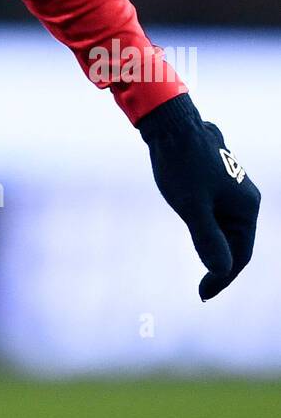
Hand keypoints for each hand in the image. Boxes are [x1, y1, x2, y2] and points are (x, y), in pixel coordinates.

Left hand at [137, 94, 259, 299]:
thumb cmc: (181, 163)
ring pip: (223, 228)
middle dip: (219, 264)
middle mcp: (244, 197)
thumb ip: (207, 239)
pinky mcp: (215, 181)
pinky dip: (204, 227)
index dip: (224, 278)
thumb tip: (221, 270)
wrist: (169, 123)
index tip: (203, 294)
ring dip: (210, 245)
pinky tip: (190, 231)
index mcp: (247, 205)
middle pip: (235, 243)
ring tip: (195, 260)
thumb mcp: (192, 206)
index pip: (242, 254)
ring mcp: (230, 188)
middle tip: (200, 286)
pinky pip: (214, 213)